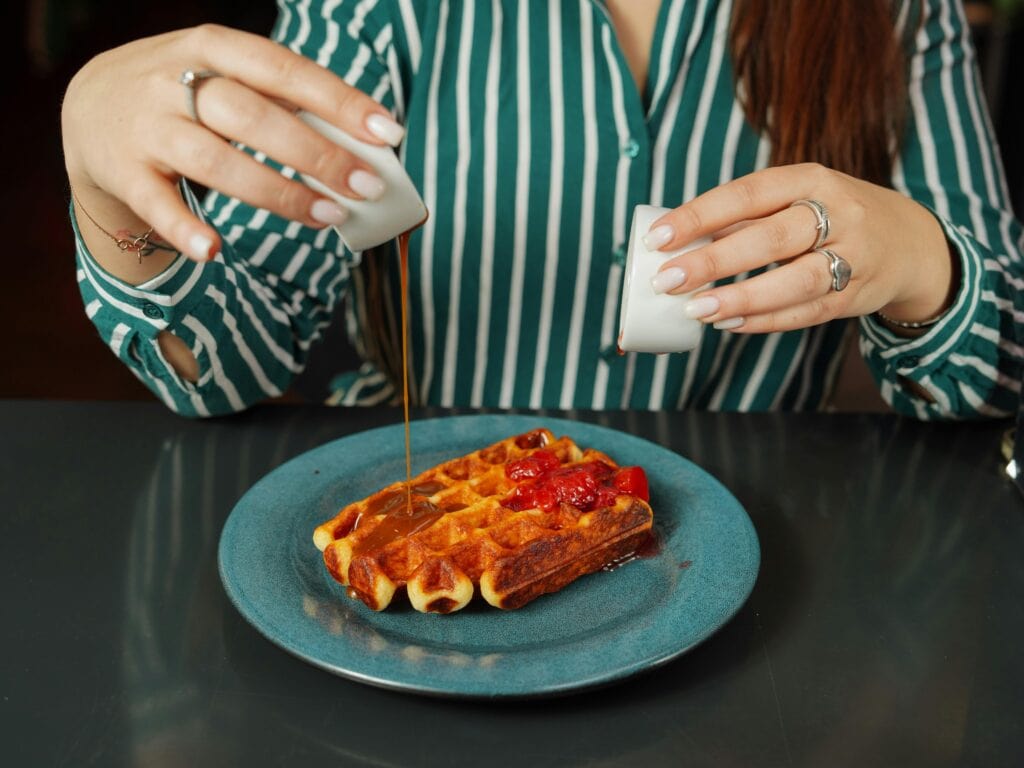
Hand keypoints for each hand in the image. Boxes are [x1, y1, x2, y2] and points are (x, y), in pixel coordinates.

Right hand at [61, 24, 404, 262]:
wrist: (89, 108)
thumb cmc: (184, 96)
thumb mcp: (226, 79)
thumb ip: (281, 105)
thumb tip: (359, 147)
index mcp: (211, 48)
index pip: (283, 70)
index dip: (337, 100)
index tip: (387, 132)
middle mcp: (174, 81)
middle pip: (253, 117)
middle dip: (316, 153)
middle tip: (367, 186)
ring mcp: (145, 127)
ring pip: (215, 162)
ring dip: (277, 192)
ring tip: (330, 217)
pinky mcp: (122, 172)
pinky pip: (156, 205)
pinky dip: (185, 229)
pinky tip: (215, 251)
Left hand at [645, 164, 956, 332]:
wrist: (908, 242)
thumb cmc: (830, 217)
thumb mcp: (796, 199)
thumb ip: (743, 217)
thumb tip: (675, 239)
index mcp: (811, 179)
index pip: (747, 194)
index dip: (700, 216)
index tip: (658, 237)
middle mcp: (837, 213)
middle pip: (770, 238)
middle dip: (713, 260)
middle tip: (667, 279)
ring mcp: (852, 256)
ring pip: (794, 280)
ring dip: (741, 297)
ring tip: (696, 308)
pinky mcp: (856, 295)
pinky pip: (807, 312)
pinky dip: (765, 320)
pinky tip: (729, 324)